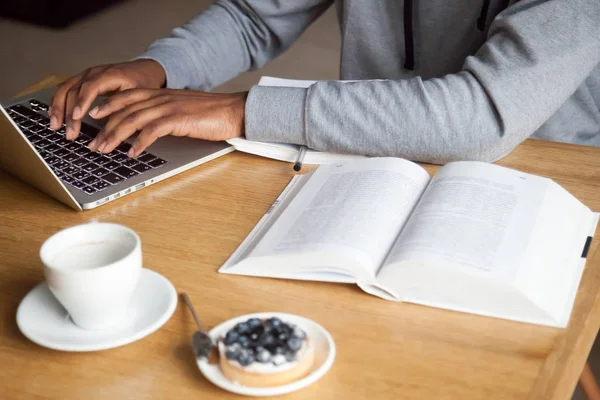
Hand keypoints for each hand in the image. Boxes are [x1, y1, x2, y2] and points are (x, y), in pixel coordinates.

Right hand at [49, 59, 165, 138]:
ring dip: (58, 108)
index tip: (78, 117)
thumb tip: (111, 128)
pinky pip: (65, 88)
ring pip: (65, 88)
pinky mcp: (82, 79)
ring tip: (55, 126)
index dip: (82, 102)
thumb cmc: (143, 83)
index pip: (91, 87)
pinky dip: (58, 101)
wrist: (145, 69)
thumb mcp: (138, 96)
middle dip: (69, 113)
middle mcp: (94, 72)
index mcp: (110, 74)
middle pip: (74, 90)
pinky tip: (54, 114)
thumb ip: (123, 108)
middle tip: (70, 133)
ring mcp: (86, 74)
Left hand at [87, 89, 246, 156]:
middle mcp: (161, 98)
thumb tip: (153, 127)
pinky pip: (152, 130)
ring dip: (115, 136)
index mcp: (162, 94)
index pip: (127, 96)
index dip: (108, 105)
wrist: (233, 111)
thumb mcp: (184, 110)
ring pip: (133, 120)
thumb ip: (167, 114)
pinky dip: (139, 142)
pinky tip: (132, 153)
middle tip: (94, 144)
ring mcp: (169, 107)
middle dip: (105, 128)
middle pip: (125, 110)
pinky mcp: (178, 119)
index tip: (93, 116)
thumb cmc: (212, 114)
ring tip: (105, 150)